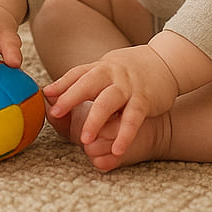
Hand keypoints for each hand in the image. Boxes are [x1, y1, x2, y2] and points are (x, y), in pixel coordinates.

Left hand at [43, 44, 178, 157]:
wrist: (165, 62)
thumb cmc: (128, 71)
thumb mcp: (105, 71)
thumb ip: (81, 81)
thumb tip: (50, 94)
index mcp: (100, 67)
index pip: (77, 73)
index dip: (61, 84)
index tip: (46, 95)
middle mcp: (112, 74)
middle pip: (88, 83)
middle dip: (71, 97)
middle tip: (56, 112)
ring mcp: (128, 86)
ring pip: (108, 101)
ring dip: (95, 120)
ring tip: (84, 141)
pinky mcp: (145, 100)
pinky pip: (133, 118)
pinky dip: (125, 133)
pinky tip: (117, 149)